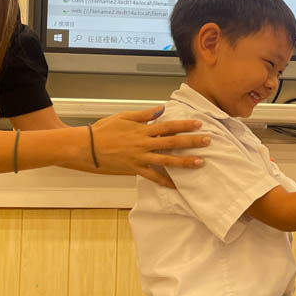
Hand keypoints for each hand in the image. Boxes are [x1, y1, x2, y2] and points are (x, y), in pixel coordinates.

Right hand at [88, 106, 209, 187]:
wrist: (87, 147)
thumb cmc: (103, 130)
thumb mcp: (124, 117)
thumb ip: (145, 114)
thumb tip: (161, 109)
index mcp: (142, 130)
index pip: (168, 126)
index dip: (184, 125)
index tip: (199, 124)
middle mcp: (143, 144)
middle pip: (172, 143)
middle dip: (191, 142)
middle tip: (208, 141)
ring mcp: (140, 158)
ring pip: (167, 161)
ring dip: (185, 162)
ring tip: (200, 162)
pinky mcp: (135, 169)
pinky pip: (153, 177)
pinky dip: (165, 182)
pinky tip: (177, 186)